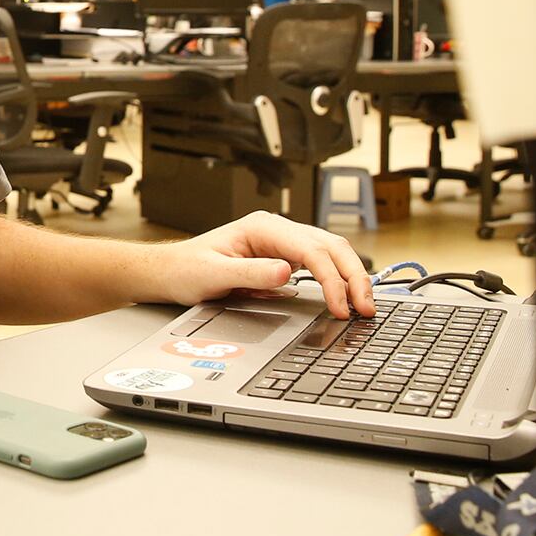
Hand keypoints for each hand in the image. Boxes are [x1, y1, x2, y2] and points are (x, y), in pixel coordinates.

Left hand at [152, 211, 374, 319]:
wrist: (169, 272)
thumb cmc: (185, 269)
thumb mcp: (213, 274)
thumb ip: (250, 273)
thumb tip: (287, 271)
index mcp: (262, 227)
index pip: (311, 249)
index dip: (331, 279)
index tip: (338, 306)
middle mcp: (276, 230)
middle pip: (330, 246)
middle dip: (353, 277)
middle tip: (365, 309)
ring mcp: (281, 242)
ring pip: (331, 253)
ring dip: (351, 277)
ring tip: (363, 305)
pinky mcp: (282, 257)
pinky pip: (320, 263)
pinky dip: (338, 279)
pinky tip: (346, 295)